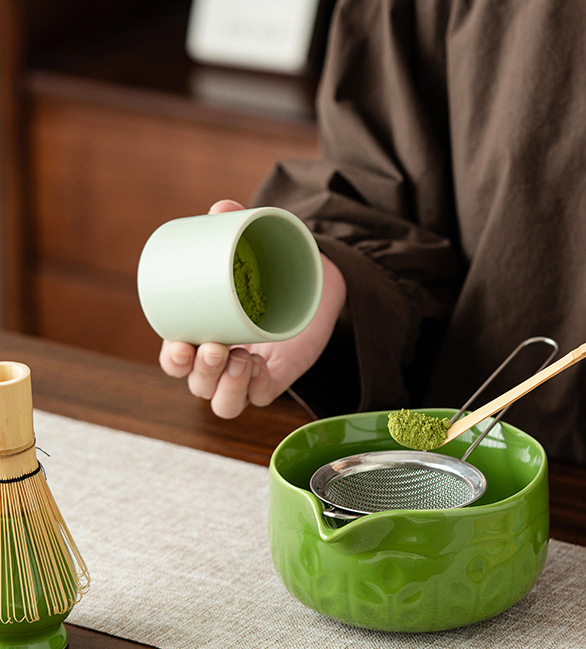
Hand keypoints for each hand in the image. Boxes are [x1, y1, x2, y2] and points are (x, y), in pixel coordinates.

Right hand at [159, 200, 346, 417]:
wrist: (315, 283)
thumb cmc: (272, 268)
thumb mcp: (255, 247)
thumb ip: (238, 225)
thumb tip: (223, 208)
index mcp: (203, 334)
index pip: (175, 360)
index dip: (172, 359)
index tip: (179, 343)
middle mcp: (222, 362)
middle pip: (197, 385)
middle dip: (200, 372)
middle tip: (214, 347)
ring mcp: (248, 375)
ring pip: (223, 404)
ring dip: (224, 387)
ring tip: (239, 357)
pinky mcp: (277, 380)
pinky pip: (259, 399)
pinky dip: (254, 388)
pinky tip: (257, 367)